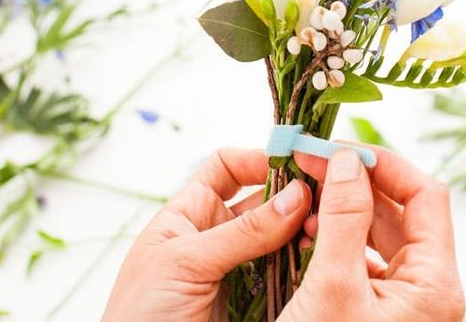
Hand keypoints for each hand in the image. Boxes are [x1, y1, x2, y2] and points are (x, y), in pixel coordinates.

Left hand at [102, 148, 310, 321]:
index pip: (228, 168)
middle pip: (264, 201)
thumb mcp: (185, 262)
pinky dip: (305, 265)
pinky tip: (320, 258)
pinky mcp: (256, 302)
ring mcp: (238, 270)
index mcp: (189, 214)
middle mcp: (216, 237)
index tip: (295, 161)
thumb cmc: (139, 314)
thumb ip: (242, 231)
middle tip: (326, 198)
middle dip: (293, 196)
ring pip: (282, 238)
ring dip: (304, 231)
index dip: (258, 159)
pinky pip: (287, 275)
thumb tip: (296, 197)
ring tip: (326, 229)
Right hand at [282, 146, 465, 321]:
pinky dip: (334, 243)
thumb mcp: (333, 285)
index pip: (425, 196)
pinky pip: (361, 262)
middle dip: (353, 184)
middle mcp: (426, 291)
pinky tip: (306, 236)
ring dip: (340, 212)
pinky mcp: (375, 312)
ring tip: (303, 201)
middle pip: (399, 212)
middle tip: (309, 163)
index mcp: (435, 284)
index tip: (337, 148)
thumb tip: (348, 161)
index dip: (382, 164)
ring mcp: (402, 302)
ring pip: (376, 236)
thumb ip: (343, 219)